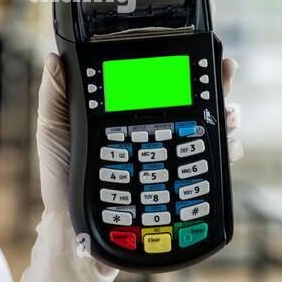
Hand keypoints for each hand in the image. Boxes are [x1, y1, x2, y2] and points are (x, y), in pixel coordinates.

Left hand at [16, 54, 243, 281]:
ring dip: (225, 120)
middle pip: (194, 106)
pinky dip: (223, 155)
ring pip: (208, 134)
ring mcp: (168, 161)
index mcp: (128, 117)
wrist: (71, 227)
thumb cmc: (61, 176)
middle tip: (224, 78)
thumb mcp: (54, 132)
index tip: (204, 54)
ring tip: (227, 113)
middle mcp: (155, 135)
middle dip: (216, 91)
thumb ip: (56, 97)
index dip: (185, 69)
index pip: (162, 87)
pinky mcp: (177, 188)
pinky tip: (227, 147)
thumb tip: (56, 58)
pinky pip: (208, 170)